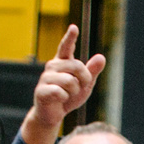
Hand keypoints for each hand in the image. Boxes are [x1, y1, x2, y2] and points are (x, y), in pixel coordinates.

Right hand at [23, 25, 104, 143]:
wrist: (52, 115)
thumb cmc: (68, 97)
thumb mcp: (84, 85)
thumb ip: (92, 71)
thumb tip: (102, 57)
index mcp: (63, 62)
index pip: (66, 47)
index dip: (70, 37)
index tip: (74, 28)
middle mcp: (53, 66)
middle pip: (77, 66)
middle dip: (84, 79)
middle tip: (79, 88)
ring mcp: (46, 78)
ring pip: (70, 81)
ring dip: (74, 92)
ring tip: (67, 95)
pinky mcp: (41, 90)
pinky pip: (60, 92)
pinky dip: (64, 99)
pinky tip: (59, 100)